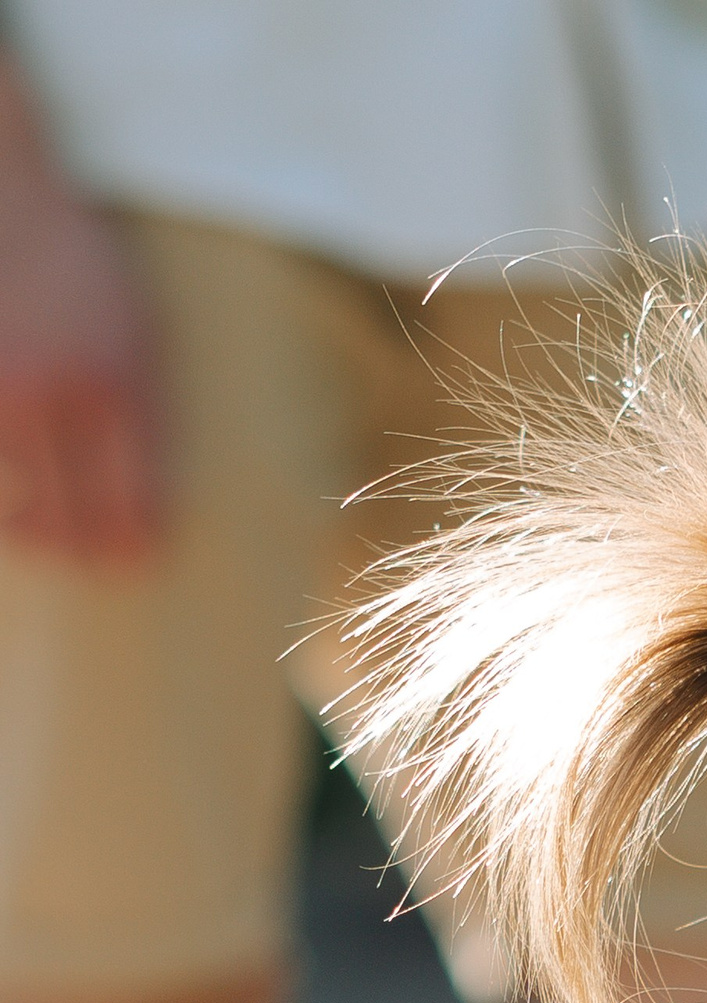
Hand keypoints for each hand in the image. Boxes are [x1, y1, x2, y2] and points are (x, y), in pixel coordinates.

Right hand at [0, 122, 161, 560]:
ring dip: (33, 528)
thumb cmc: (80, 264)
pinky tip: (9, 499)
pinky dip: (3, 489)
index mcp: (119, 386)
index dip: (134, 544)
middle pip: (76, 519)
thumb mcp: (138, 330)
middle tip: (87, 558)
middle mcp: (60, 396)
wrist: (9, 192)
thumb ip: (142, 412)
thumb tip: (143, 501)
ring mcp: (5, 391)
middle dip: (83, 550)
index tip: (132, 557)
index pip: (133, 503)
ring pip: (22, 502)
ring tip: (37, 533)